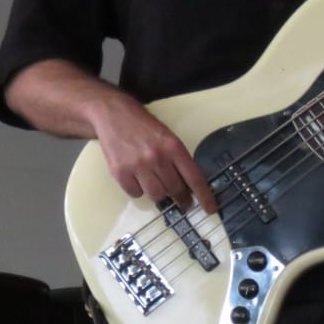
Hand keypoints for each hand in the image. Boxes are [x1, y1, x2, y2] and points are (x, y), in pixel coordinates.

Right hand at [91, 97, 217, 214]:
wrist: (114, 115)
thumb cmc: (144, 126)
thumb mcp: (168, 137)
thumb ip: (178, 159)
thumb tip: (189, 184)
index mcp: (173, 147)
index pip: (194, 177)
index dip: (204, 195)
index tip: (210, 208)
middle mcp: (157, 158)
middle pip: (175, 189)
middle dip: (182, 199)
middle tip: (184, 202)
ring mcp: (137, 166)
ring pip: (156, 195)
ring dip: (159, 194)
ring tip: (156, 183)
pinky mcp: (120, 173)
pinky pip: (136, 194)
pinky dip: (139, 190)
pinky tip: (137, 178)